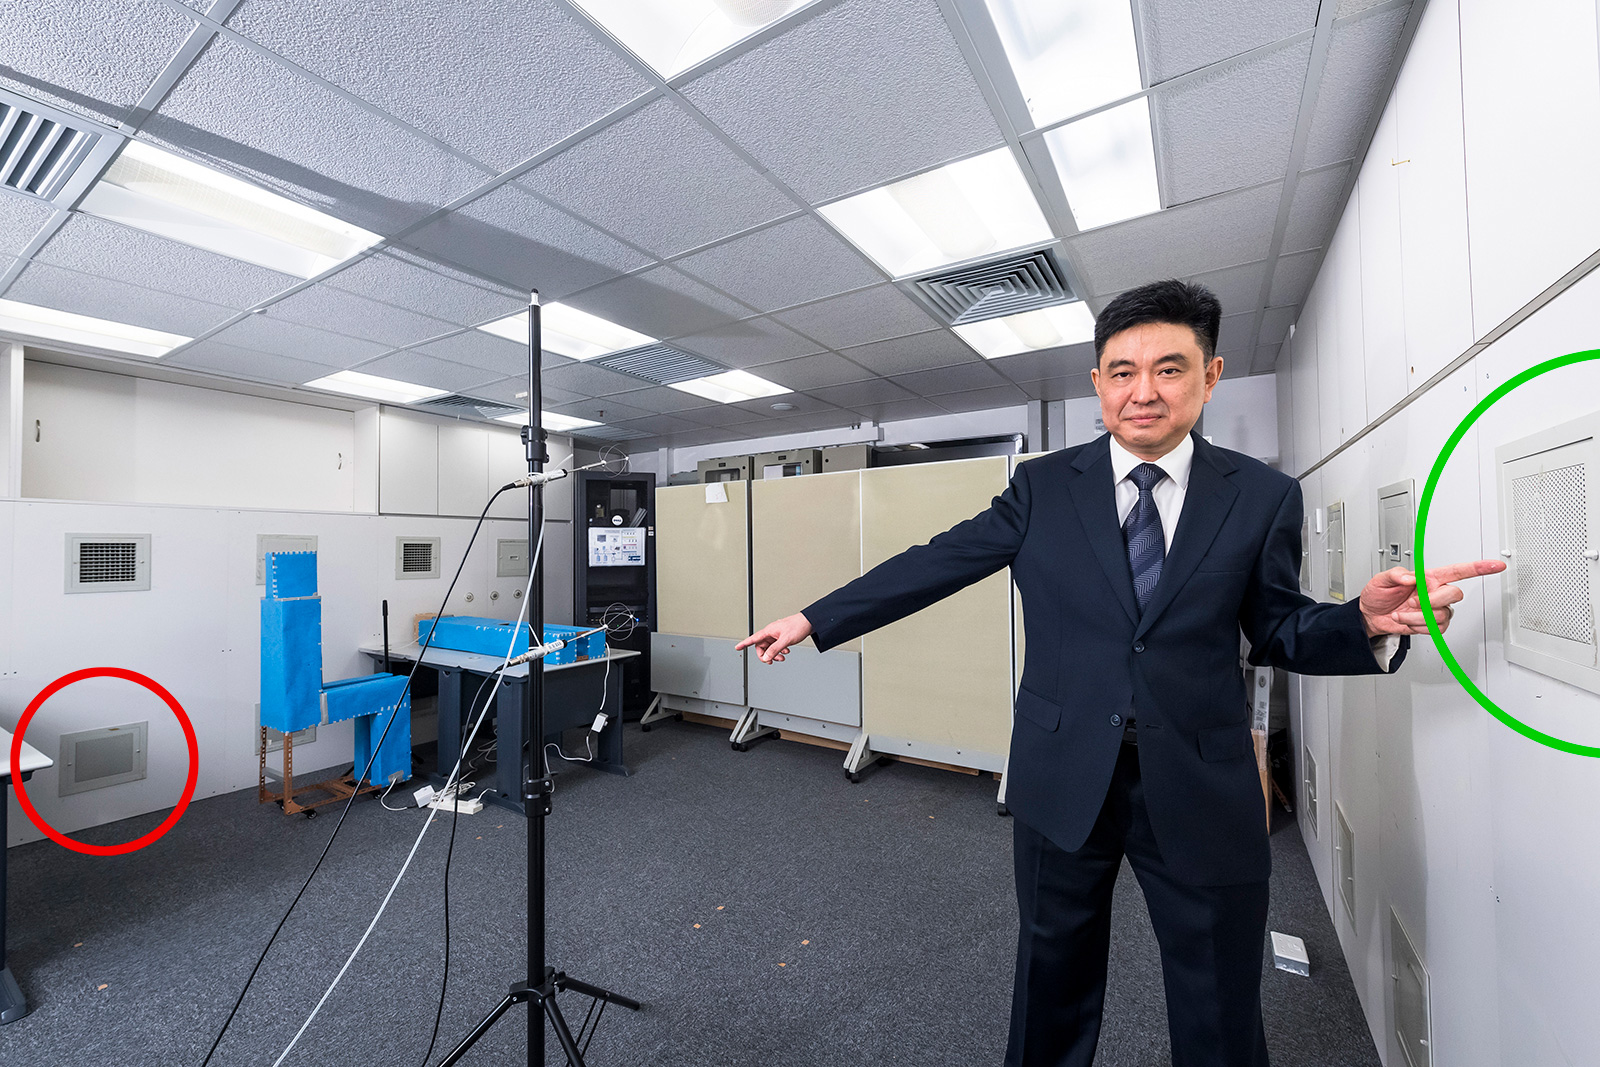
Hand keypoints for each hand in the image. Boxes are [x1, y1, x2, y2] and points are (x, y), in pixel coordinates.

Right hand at [736, 613, 813, 663]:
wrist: (809, 623)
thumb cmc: (798, 626)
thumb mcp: (785, 640)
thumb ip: (775, 649)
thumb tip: (766, 657)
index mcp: (769, 630)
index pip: (753, 638)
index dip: (744, 643)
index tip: (737, 647)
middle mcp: (771, 632)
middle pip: (762, 646)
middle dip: (766, 654)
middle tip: (771, 660)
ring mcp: (776, 635)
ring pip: (770, 647)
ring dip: (774, 654)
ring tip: (782, 657)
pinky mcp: (782, 637)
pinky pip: (776, 646)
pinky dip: (780, 651)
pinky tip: (786, 651)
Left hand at [1359, 559, 1506, 636]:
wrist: (1370, 615)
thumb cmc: (1377, 595)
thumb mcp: (1381, 579)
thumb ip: (1396, 574)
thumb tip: (1411, 577)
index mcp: (1428, 577)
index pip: (1459, 571)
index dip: (1479, 568)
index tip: (1496, 565)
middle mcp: (1436, 592)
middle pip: (1455, 594)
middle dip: (1432, 600)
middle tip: (1411, 602)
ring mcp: (1435, 609)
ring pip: (1443, 614)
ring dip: (1419, 617)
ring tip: (1402, 613)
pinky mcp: (1432, 624)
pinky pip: (1438, 628)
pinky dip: (1420, 627)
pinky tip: (1409, 623)